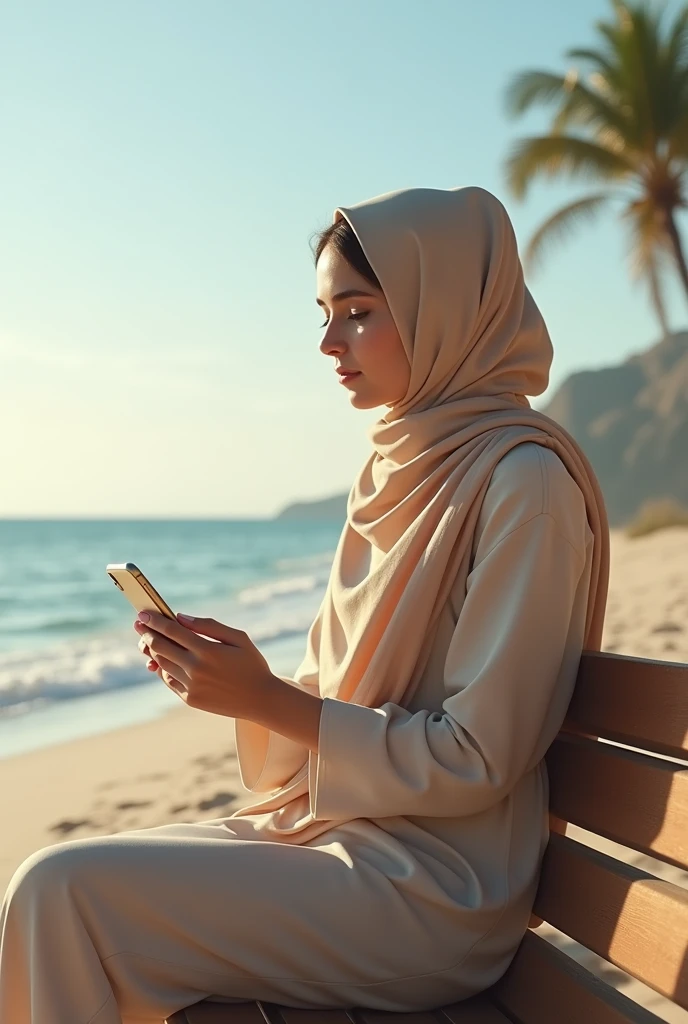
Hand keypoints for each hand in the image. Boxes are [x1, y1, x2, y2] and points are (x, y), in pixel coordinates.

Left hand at [133, 610, 277, 718]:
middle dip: (147, 634)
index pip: (172, 631)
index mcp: (208, 650)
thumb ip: (209, 626)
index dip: (155, 621)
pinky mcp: (190, 699)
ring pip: (162, 664)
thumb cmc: (252, 664)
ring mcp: (191, 685)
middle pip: (161, 647)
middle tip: (139, 625)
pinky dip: (162, 668)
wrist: (261, 699)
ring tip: (146, 641)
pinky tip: (160, 660)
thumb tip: (181, 617)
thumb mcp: (239, 638)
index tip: (143, 615)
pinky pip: (168, 680)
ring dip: (152, 650)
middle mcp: (196, 668)